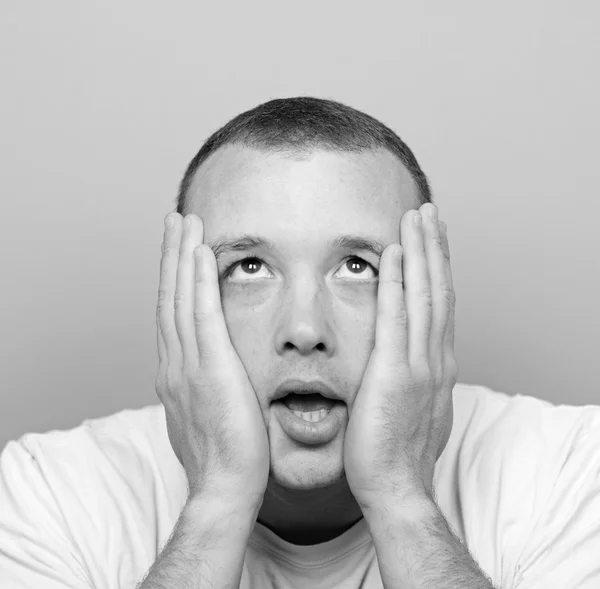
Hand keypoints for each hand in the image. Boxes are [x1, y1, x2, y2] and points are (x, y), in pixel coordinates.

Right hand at [155, 213, 269, 507]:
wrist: (226, 486)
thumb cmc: (226, 454)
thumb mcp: (209, 412)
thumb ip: (206, 386)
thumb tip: (213, 375)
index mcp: (175, 372)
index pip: (172, 314)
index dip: (173, 279)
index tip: (179, 250)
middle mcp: (174, 363)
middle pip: (169, 297)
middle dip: (171, 255)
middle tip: (175, 220)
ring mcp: (188, 365)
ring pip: (180, 298)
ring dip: (182, 256)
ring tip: (186, 221)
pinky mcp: (210, 368)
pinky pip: (202, 315)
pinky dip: (199, 281)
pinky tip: (202, 252)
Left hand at [343, 203, 456, 510]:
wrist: (397, 486)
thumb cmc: (396, 450)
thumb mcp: (413, 407)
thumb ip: (412, 378)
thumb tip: (403, 365)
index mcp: (436, 365)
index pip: (440, 306)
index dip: (438, 269)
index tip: (431, 242)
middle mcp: (435, 358)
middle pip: (439, 290)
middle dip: (434, 248)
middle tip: (428, 213)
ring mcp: (419, 363)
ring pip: (425, 294)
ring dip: (421, 252)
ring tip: (416, 217)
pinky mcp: (395, 372)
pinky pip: (397, 316)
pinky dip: (398, 281)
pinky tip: (394, 252)